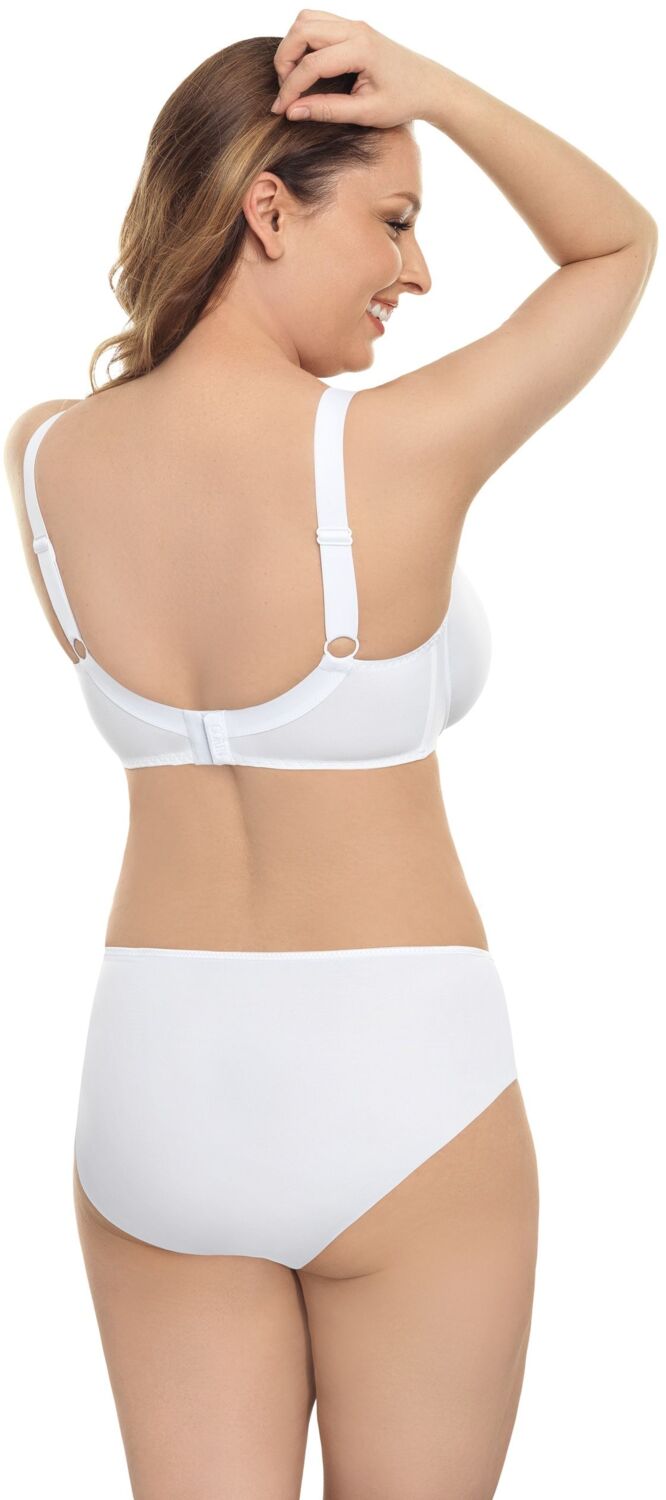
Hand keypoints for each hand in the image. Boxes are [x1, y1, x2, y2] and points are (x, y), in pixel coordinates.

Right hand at [270, 11, 436, 128]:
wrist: (428, 85)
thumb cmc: (403, 101)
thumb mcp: (366, 113)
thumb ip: (328, 110)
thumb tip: (293, 111)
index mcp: (361, 49)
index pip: (311, 64)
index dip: (290, 88)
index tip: (280, 109)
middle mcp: (355, 29)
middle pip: (301, 30)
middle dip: (285, 60)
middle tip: (287, 90)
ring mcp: (353, 24)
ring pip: (305, 20)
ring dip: (292, 46)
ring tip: (295, 77)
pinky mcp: (352, 27)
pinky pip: (317, 22)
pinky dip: (303, 40)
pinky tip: (307, 66)